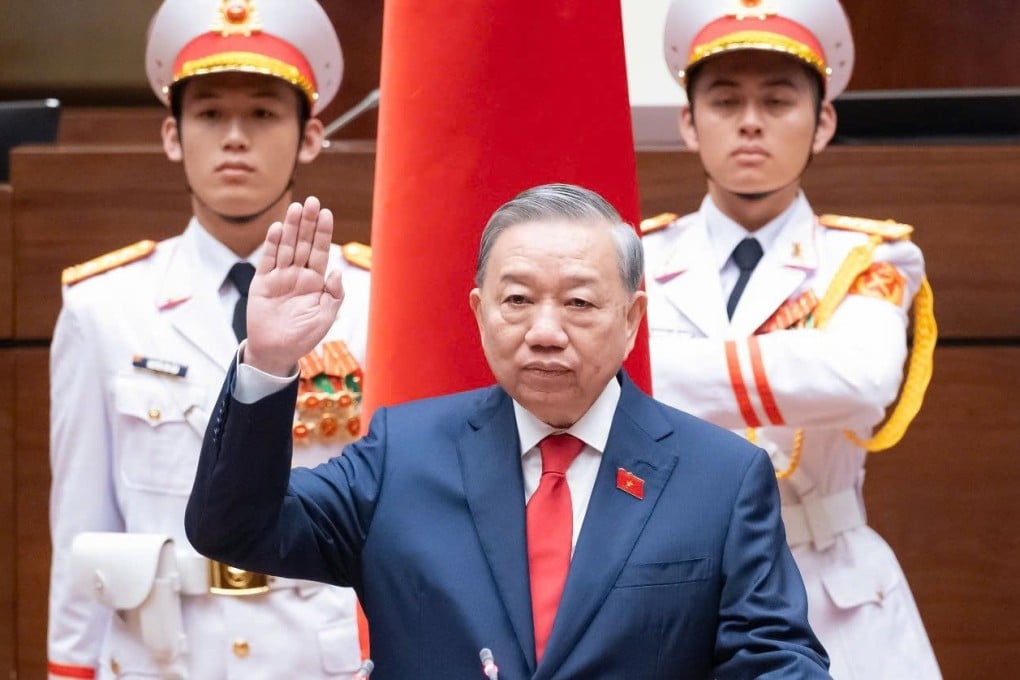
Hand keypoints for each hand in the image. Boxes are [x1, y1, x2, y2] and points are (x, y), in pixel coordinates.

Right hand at [244, 197, 344, 375]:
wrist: (276, 352)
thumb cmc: (303, 337)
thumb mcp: (325, 317)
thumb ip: (334, 294)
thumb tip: (337, 271)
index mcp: (315, 282)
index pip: (321, 251)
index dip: (323, 233)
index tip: (327, 213)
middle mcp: (298, 275)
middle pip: (304, 243)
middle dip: (308, 223)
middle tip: (312, 201)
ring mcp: (280, 277)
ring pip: (287, 247)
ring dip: (292, 228)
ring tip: (297, 208)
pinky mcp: (262, 283)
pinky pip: (268, 260)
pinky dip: (273, 244)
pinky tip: (279, 229)